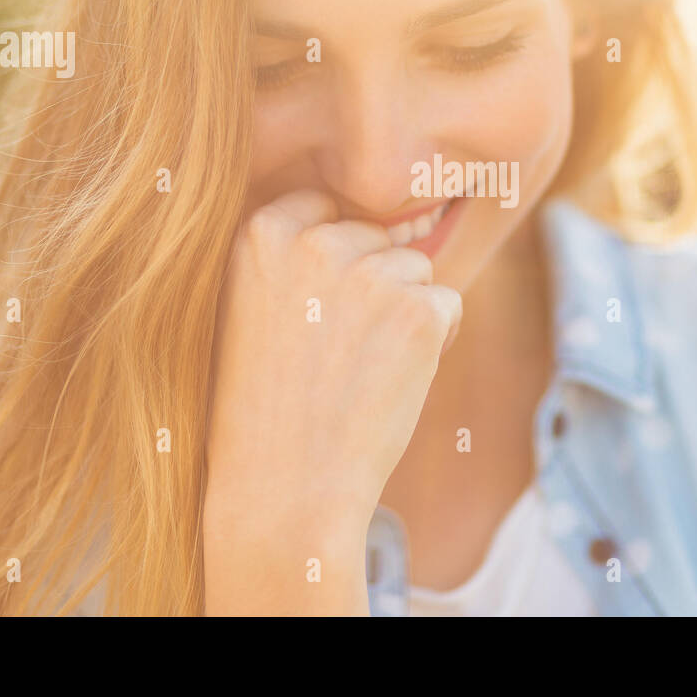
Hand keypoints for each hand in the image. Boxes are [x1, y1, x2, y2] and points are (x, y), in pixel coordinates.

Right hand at [202, 189, 460, 613]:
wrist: (280, 489)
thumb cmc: (263, 406)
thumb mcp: (249, 310)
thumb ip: (295, 258)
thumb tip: (384, 226)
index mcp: (259, 233)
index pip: (324, 207)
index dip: (335, 257)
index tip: (319, 309)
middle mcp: (313, 242)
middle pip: (375, 236)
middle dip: (372, 284)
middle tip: (337, 354)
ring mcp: (368, 275)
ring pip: (415, 269)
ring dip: (404, 312)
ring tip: (360, 371)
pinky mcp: (417, 312)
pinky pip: (447, 304)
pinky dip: (434, 341)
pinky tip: (393, 382)